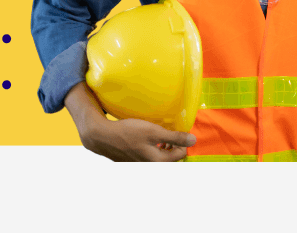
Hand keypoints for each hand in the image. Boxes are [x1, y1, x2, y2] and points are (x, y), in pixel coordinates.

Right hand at [81, 116, 196, 161]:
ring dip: (163, 146)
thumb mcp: (154, 132)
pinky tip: (146, 138)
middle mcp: (150, 166)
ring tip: (160, 135)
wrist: (103, 137)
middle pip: (169, 157)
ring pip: (158, 157)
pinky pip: (148, 156)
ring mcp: (140, 165)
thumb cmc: (128, 133)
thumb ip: (175, 137)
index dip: (183, 141)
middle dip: (173, 145)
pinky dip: (151, 148)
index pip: (180, 154)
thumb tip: (193, 140)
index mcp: (158, 162)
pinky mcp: (132, 162)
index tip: (179, 130)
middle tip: (170, 132)